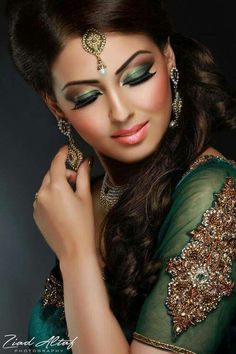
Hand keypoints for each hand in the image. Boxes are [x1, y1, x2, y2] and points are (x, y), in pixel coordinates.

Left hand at [33, 145, 94, 260]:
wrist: (74, 250)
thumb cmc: (83, 225)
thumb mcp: (85, 196)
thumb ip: (83, 175)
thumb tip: (85, 161)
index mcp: (56, 187)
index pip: (57, 163)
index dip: (62, 153)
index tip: (66, 149)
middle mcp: (42, 194)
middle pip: (51, 174)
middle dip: (63, 174)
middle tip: (76, 182)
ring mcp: (37, 204)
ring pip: (46, 186)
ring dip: (57, 185)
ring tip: (71, 198)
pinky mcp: (36, 214)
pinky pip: (42, 198)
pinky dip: (51, 196)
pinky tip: (63, 208)